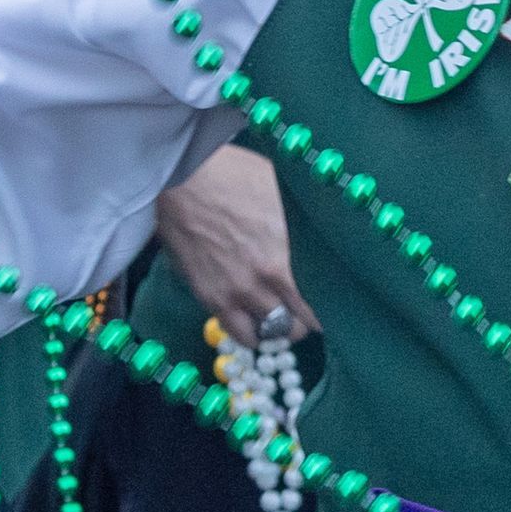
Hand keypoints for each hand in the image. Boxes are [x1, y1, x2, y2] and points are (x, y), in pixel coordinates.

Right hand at [152, 145, 306, 341]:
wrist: (182, 178)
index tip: (328, 311)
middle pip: (290, 326)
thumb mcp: (282, 194)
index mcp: (283, 261)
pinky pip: (232, 329)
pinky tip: (251, 318)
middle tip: (302, 316)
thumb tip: (320, 235)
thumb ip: (299, 227)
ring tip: (276, 320)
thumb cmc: (235, 176)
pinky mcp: (206, 296)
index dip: (323, 314)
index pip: (313, 308)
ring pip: (260, 335)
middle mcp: (258, 285)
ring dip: (271, 331)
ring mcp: (230, 294)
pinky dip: (245, 330)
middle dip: (299, 324)